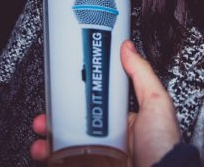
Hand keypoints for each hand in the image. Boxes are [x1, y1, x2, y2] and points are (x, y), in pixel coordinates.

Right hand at [30, 40, 180, 165]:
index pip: (99, 103)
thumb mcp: (156, 101)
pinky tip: (44, 151)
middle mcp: (113, 139)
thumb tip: (128, 47)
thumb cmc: (162, 145)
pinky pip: (66, 162)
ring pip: (68, 144)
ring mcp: (101, 156)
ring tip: (40, 131)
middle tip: (46, 112)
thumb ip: (141, 73)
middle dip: (58, 117)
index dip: (80, 95)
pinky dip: (51, 157)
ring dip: (50, 136)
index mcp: (127, 120)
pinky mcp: (90, 166)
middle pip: (79, 123)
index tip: (65, 88)